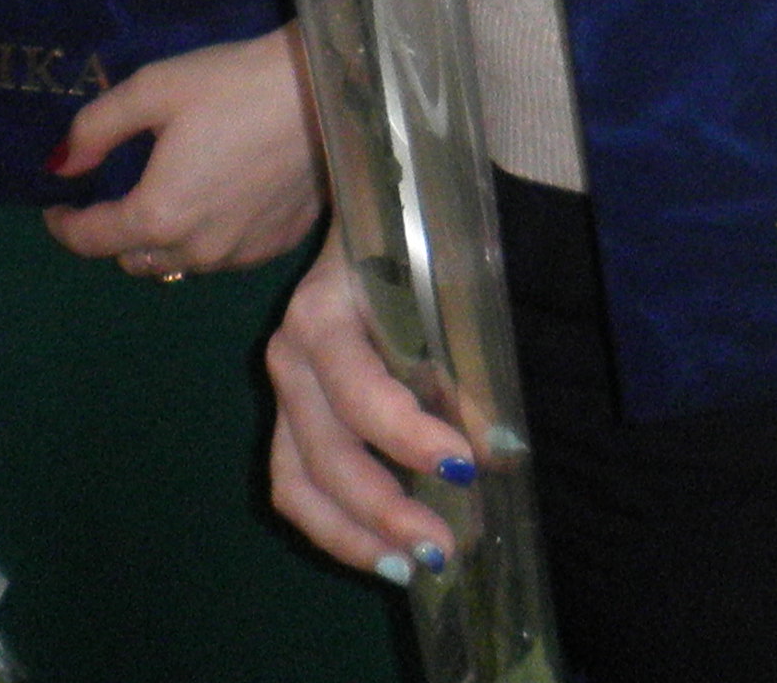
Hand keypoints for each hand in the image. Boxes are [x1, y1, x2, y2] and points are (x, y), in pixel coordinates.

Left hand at [43, 28, 325, 281]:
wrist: (328, 91)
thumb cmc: (236, 84)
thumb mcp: (154, 88)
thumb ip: (95, 129)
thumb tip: (60, 165)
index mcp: (157, 215)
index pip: (90, 240)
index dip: (64, 224)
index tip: (58, 205)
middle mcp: (196, 249)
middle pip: (134, 259)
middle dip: (116, 232)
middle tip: (121, 192)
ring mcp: (241, 254)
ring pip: (180, 263)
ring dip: (164, 240)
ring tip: (173, 196)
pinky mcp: (278, 246)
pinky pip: (224, 256)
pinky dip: (209, 237)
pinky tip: (223, 198)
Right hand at [263, 234, 476, 584]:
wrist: (365, 210)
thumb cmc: (417, 246)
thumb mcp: (444, 288)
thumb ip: (464, 363)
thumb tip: (493, 444)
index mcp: (325, 312)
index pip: (360, 392)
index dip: (410, 437)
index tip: (468, 467)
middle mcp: (291, 353)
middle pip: (324, 452)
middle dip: (385, 508)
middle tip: (444, 547)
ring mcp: (283, 387)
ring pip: (299, 481)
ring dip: (355, 534)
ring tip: (413, 566)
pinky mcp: (288, 414)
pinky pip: (295, 483)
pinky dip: (335, 526)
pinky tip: (383, 553)